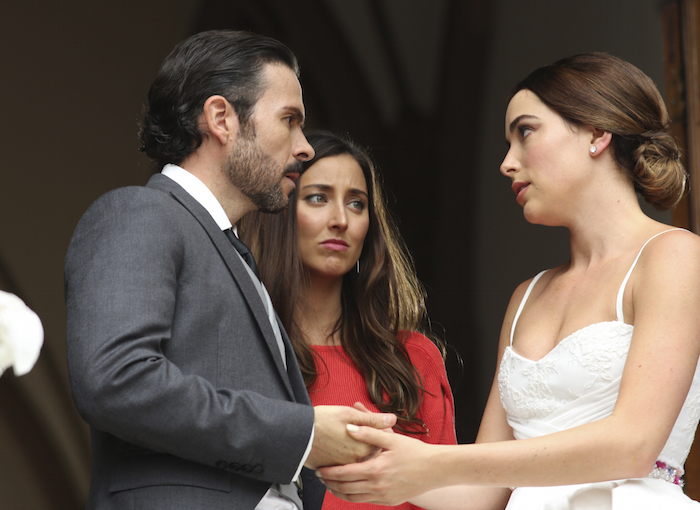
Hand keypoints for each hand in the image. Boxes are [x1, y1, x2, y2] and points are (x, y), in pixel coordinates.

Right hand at [305, 405, 395, 468]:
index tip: (373, 423)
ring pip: (359, 458)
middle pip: (371, 451)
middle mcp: (357, 460)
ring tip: (347, 436)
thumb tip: (392, 419)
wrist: (298, 433)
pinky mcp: (334, 469)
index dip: (379, 430)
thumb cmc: (322, 420)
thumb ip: (373, 419)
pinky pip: (346, 465)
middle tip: (356, 427)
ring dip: (357, 448)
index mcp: (365, 446)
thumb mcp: (350, 414)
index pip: (382, 441)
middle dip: (369, 439)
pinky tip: (341, 445)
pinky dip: (346, 456)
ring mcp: (345, 466)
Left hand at [316, 424, 437, 504]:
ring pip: (353, 498)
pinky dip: (352, 496)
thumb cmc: (415, 452)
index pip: (344, 473)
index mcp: (376, 469)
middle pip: (345, 488)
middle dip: (329, 482)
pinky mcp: (389, 501)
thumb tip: (349, 427)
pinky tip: (348, 489)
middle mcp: (377, 486)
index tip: (319, 468)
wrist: (436, 469)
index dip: (329, 472)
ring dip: (338, 492)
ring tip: (329, 484)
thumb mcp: (391, 438)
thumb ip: (368, 432)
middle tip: (320, 476)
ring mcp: (383, 496)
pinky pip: (365, 501)